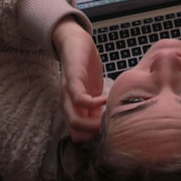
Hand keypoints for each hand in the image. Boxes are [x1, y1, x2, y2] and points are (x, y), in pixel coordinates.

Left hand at [52, 17, 106, 141]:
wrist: (76, 43)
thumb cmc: (86, 68)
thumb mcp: (93, 92)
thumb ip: (96, 109)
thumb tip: (108, 125)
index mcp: (73, 109)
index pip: (79, 134)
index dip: (94, 138)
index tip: (110, 133)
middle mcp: (67, 104)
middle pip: (75, 131)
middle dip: (93, 135)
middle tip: (112, 130)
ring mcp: (68, 92)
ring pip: (73, 119)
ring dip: (91, 124)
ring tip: (109, 119)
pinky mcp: (72, 79)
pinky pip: (77, 98)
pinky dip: (91, 103)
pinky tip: (104, 100)